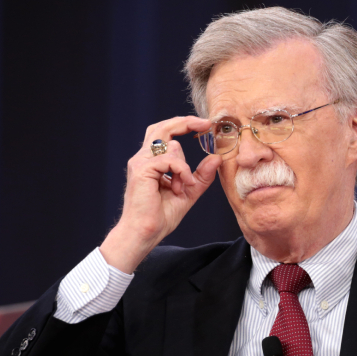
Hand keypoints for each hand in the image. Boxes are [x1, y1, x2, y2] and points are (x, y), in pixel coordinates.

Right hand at [100, 116, 221, 272]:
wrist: (144, 233)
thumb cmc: (160, 217)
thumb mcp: (188, 193)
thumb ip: (201, 176)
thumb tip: (216, 158)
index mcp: (151, 161)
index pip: (165, 133)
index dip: (183, 124)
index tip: (204, 125)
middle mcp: (143, 158)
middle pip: (163, 127)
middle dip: (185, 122)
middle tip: (205, 124)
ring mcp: (140, 162)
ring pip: (170, 144)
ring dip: (184, 166)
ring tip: (182, 187)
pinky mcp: (141, 169)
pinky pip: (169, 159)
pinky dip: (181, 171)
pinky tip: (181, 187)